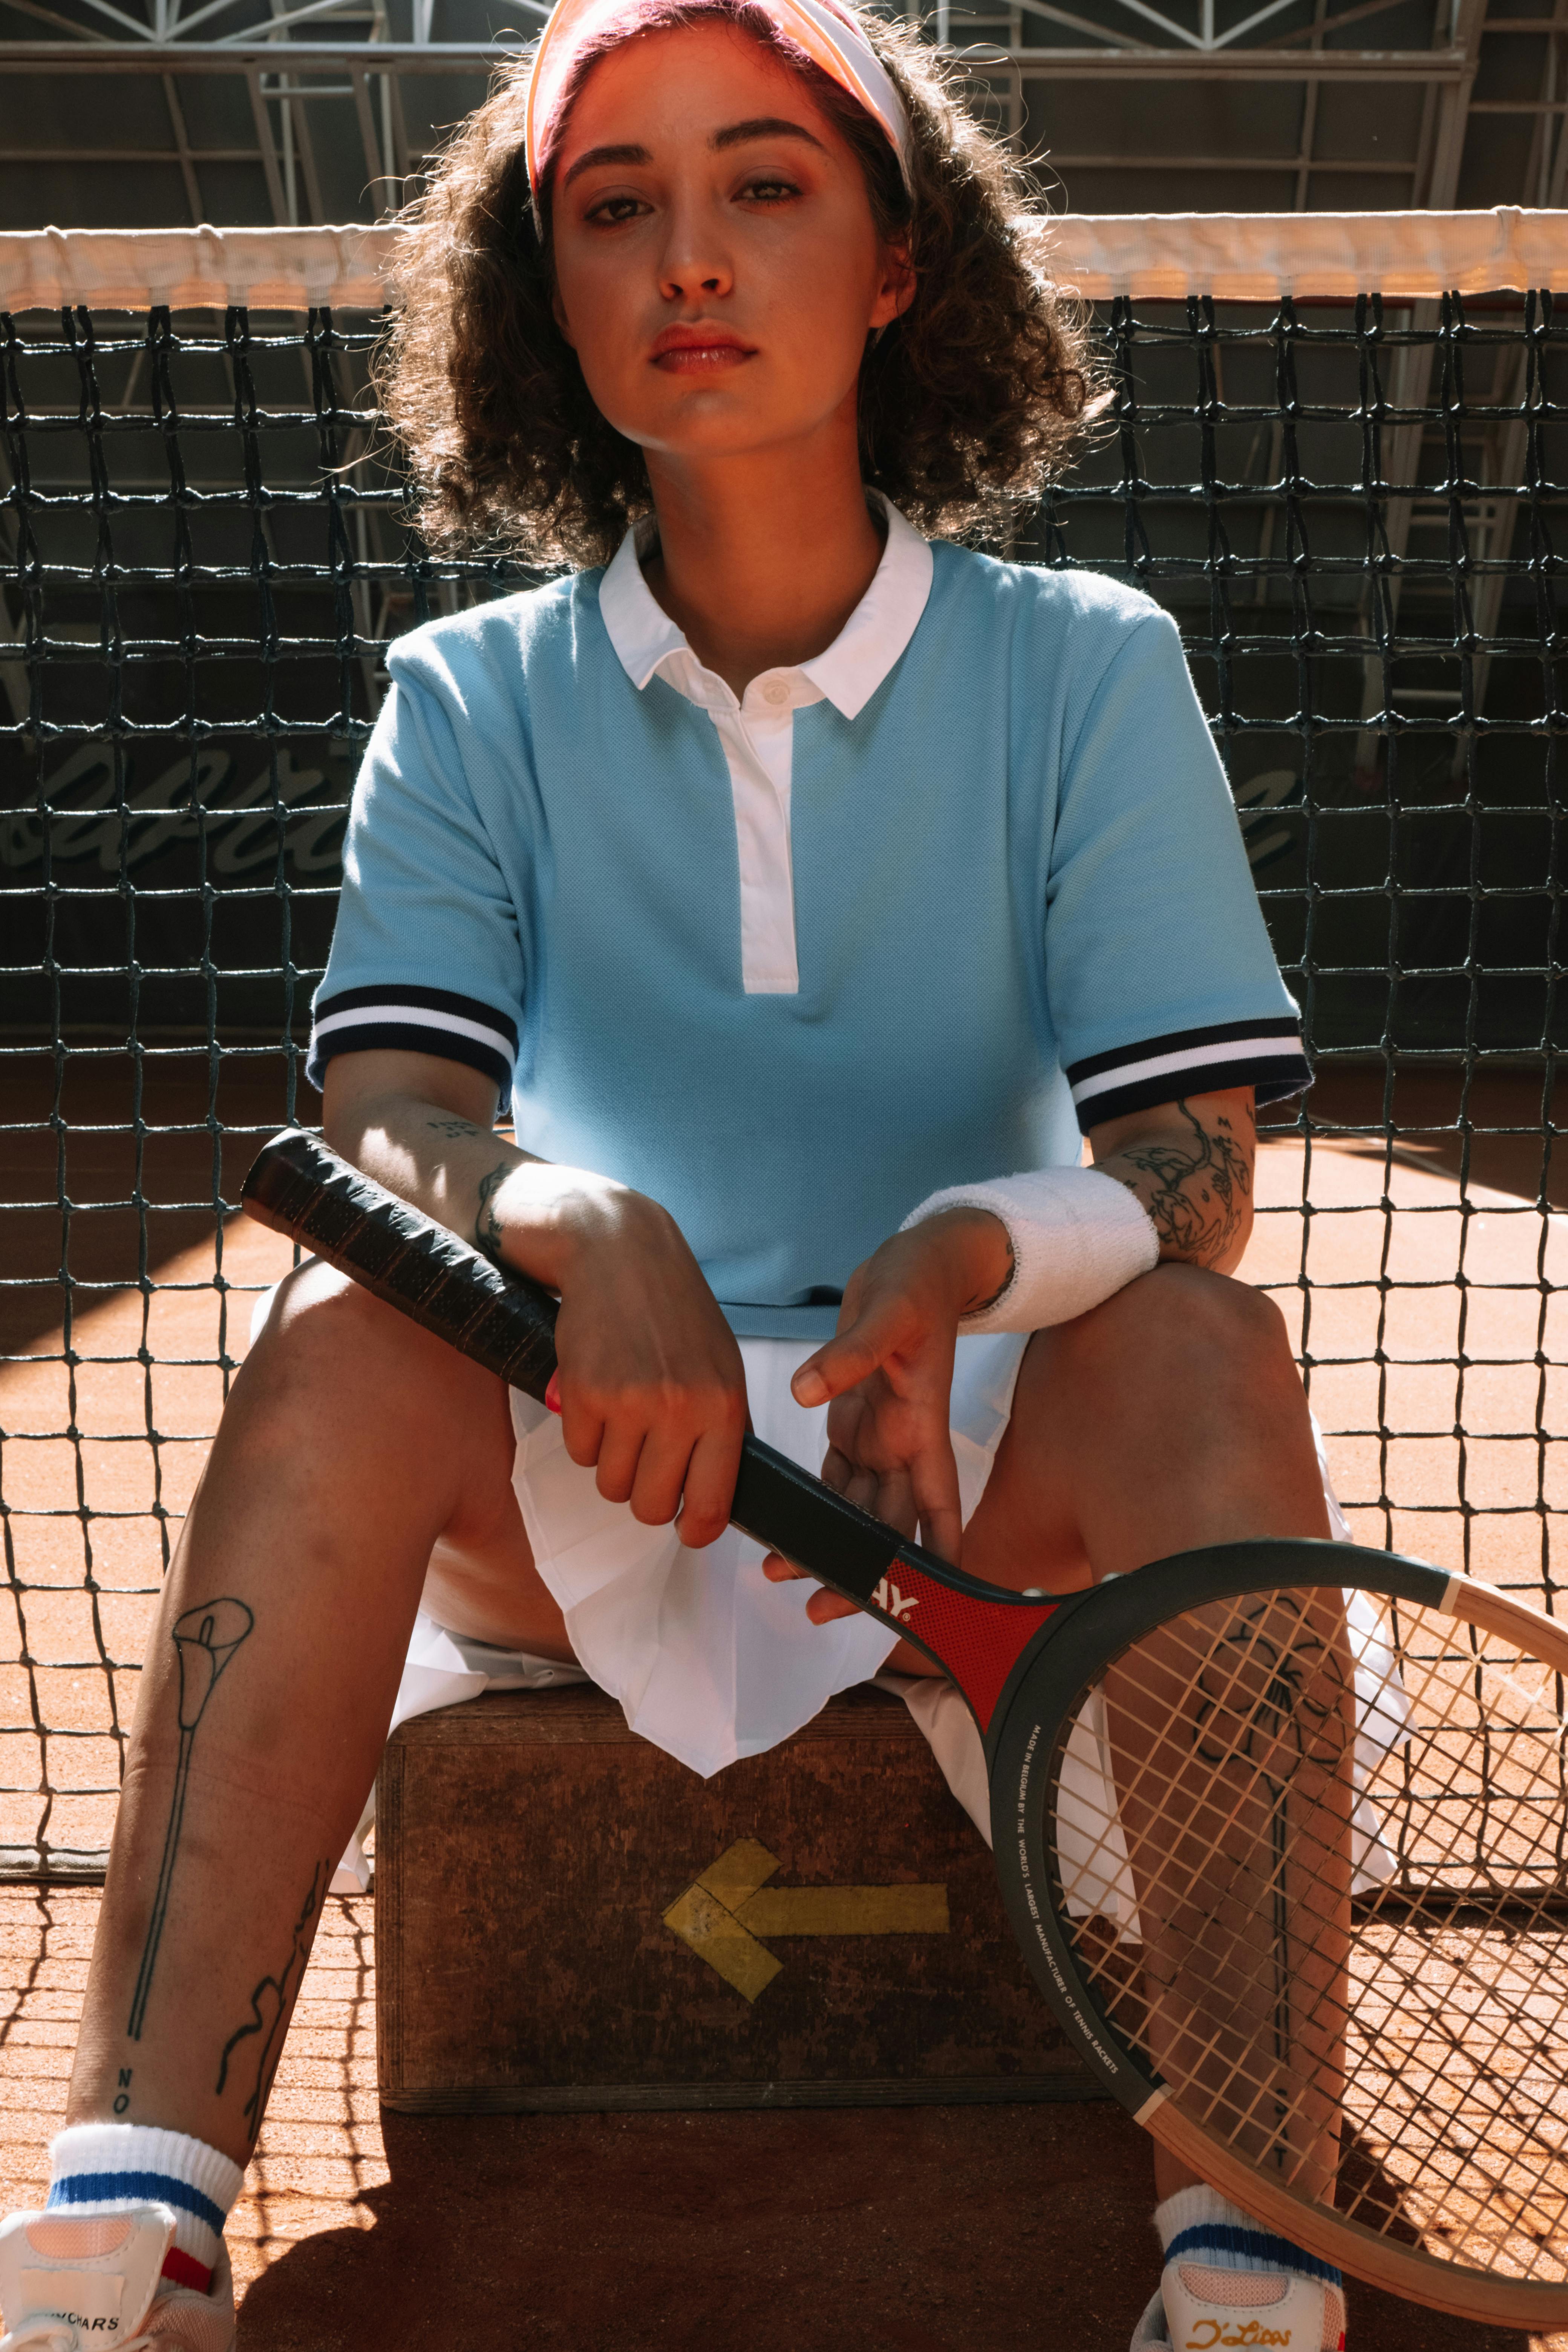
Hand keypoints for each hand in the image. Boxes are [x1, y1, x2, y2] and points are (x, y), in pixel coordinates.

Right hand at [490, 1163, 746, 1547]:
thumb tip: (712, 1500)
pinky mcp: (582, 1393)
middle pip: (652, 1507)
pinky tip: (596, 1397)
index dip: (697, 1529)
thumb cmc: (674, 1312)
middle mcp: (679, 1409)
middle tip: (644, 1460)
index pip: (713, 1504)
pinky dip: (583, 1436)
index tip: (688, 1530)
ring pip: (611, 1486)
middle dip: (645, 1494)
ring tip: (620, 1420)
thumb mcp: (721, 1365)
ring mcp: (629, 1402)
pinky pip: (578, 1454)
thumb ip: (722, 1430)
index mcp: (723, 1406)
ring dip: (611, 1463)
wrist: (618, 1250)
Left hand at [761, 1208, 1010, 1624]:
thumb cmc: (919, 1282)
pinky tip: (783, 1522)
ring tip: (779, 1570)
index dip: (936, 1558)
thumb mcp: (888, 1310)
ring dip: (827, 1542)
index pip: (939, 1507)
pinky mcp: (856, 1422)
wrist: (922, 1259)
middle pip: (889, 1524)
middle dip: (859, 1567)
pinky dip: (814, 1503)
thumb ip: (849, 1353)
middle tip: (814, 1603)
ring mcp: (880, 1436)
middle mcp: (905, 1444)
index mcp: (923, 1428)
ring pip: (858, 1508)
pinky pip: (837, 1477)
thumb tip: (806, 1390)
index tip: (922, 1604)